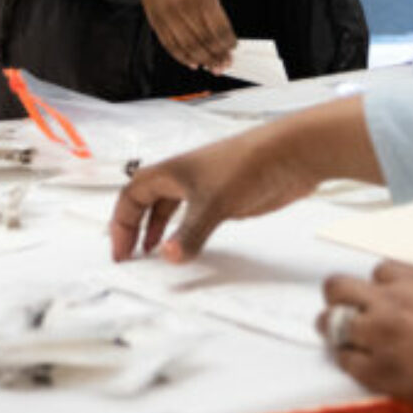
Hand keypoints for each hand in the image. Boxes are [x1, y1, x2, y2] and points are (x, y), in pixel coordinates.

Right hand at [111, 125, 318, 262]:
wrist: (290, 155)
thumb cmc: (248, 165)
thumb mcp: (213, 204)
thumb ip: (190, 234)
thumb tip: (169, 257)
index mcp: (171, 172)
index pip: (132, 196)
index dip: (122, 224)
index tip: (122, 252)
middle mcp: (184, 178)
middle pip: (147, 201)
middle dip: (135, 228)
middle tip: (131, 256)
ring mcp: (205, 187)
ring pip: (171, 209)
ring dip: (159, 230)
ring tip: (155, 254)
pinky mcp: (225, 198)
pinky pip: (195, 218)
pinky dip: (185, 233)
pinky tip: (189, 246)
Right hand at [135, 0, 236, 74]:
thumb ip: (214, 10)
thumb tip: (223, 36)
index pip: (218, 28)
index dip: (227, 43)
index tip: (233, 49)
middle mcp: (183, 7)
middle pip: (204, 41)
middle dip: (217, 56)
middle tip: (225, 63)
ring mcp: (168, 15)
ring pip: (187, 47)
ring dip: (202, 60)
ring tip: (213, 66)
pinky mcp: (156, 21)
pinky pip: (170, 45)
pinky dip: (182, 57)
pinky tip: (192, 63)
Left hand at [319, 263, 412, 412]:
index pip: (380, 271)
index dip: (382, 285)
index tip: (389, 297)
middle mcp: (392, 303)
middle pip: (340, 287)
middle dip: (340, 296)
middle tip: (346, 309)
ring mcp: (380, 337)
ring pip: (332, 322)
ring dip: (334, 327)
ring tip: (339, 335)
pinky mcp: (379, 373)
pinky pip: (344, 361)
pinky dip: (347, 360)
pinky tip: (356, 363)